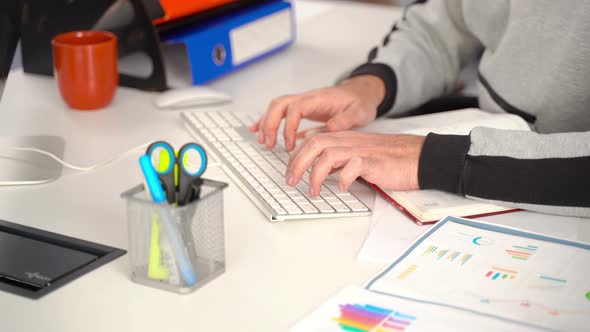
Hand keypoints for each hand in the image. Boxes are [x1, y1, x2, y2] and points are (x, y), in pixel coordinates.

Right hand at [249, 75, 385, 150]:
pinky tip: (258, 130)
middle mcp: (307, 98)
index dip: (289, 126)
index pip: (296, 108)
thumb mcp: (359, 112)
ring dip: (267, 123)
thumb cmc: (358, 102)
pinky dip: (268, 121)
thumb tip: (332, 127)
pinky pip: (280, 112)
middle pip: (280, 104)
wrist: (360, 93)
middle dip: (271, 124)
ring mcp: (303, 102)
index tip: (290, 144)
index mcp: (319, 99)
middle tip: (269, 143)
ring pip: (277, 108)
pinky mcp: (301, 109)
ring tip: (264, 142)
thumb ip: (345, 120)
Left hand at [285, 132, 425, 195]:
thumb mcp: (360, 155)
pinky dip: (344, 179)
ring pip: (328, 154)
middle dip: (297, 163)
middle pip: (314, 144)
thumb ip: (341, 160)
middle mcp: (350, 141)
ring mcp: (361, 150)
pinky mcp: (373, 162)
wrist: (418, 157)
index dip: (297, 156)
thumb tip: (321, 171)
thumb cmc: (391, 159)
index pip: (312, 141)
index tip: (290, 173)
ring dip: (315, 174)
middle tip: (291, 182)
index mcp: (345, 139)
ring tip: (313, 191)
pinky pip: (352, 167)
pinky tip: (344, 188)